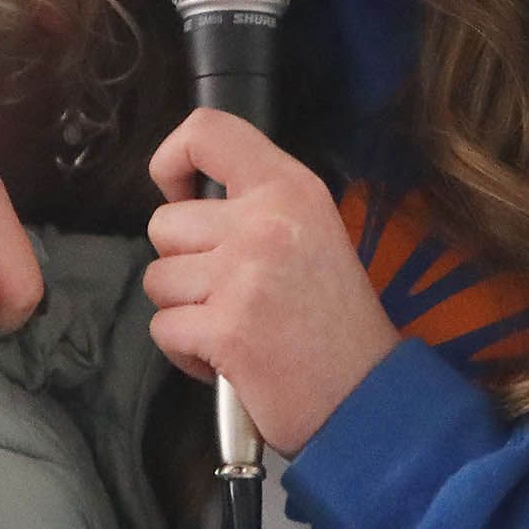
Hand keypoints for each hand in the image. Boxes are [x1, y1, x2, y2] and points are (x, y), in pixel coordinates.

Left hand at [143, 108, 398, 454]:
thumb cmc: (337, 321)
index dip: (172, 157)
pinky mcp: (227, 329)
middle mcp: (266, 221)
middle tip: (233, 291)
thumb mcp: (312, 231)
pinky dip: (186, 352)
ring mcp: (244, 275)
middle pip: (164, 223)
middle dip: (184, 264)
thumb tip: (184, 196)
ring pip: (159, 280)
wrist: (369, 397)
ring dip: (185, 311)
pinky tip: (229, 357)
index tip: (178, 191)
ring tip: (236, 325)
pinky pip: (164, 329)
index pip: (208, 131)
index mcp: (290, 188)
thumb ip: (256, 204)